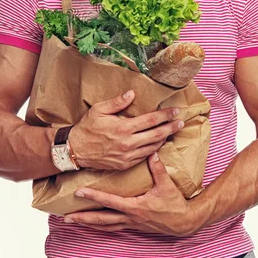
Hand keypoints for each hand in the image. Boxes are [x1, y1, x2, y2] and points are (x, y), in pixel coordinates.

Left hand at [64, 153, 201, 236]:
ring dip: (89, 224)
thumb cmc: (175, 204)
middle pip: (101, 220)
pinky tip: (94, 224)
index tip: (79, 193)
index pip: (109, 202)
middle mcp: (130, 218)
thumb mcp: (166, 186)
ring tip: (74, 221)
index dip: (94, 197)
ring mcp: (131, 224)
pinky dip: (102, 226)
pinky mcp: (134, 226)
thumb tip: (151, 152)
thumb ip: (158, 169)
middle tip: (66, 217)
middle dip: (83, 218)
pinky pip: (113, 227)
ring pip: (105, 226)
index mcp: (135, 207)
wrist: (184, 222)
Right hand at [69, 90, 183, 171]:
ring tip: (172, 131)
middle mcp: (128, 143)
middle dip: (170, 128)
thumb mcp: (99, 110)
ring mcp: (128, 156)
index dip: (165, 115)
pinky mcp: (125, 164)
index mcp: (123, 128)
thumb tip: (132, 93)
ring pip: (153, 147)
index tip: (176, 111)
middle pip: (157, 135)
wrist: (76, 150)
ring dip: (164, 139)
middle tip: (181, 122)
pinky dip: (153, 149)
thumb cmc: (87, 128)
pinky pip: (144, 156)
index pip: (151, 120)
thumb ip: (117, 102)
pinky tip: (157, 143)